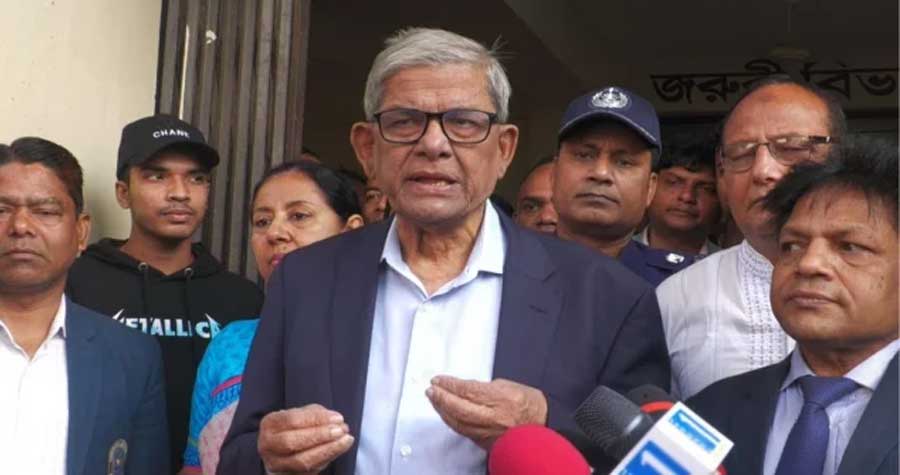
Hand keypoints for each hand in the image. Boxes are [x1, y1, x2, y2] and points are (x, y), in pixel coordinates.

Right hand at [257, 404, 353, 474]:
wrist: (283, 448)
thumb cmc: (295, 427)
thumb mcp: (303, 414)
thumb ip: (317, 414)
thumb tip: (335, 419)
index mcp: (270, 424)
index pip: (292, 420)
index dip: (317, 419)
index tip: (338, 418)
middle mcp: (268, 445)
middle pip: (292, 442)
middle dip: (320, 436)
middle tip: (341, 430)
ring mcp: (276, 464)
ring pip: (301, 461)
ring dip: (328, 450)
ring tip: (346, 440)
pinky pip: (309, 471)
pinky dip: (327, 459)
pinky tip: (340, 449)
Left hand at [426, 376, 547, 449]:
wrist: (543, 426)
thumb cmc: (529, 404)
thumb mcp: (509, 385)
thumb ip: (485, 387)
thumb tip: (465, 388)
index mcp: (502, 399)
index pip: (468, 391)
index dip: (450, 385)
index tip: (439, 380)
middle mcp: (494, 417)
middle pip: (459, 408)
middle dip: (442, 398)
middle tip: (431, 389)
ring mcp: (489, 431)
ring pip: (458, 422)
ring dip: (442, 409)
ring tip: (434, 399)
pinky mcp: (486, 441)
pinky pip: (463, 431)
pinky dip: (451, 420)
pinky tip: (445, 413)